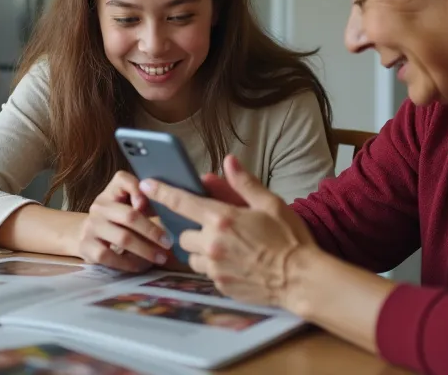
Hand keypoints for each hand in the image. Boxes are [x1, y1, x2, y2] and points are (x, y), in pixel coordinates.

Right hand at [74, 171, 173, 272]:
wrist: (85, 235)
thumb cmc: (116, 221)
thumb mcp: (127, 207)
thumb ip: (145, 204)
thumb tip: (167, 212)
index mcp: (111, 191)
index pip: (122, 179)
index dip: (138, 190)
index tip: (150, 204)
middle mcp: (99, 206)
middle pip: (130, 216)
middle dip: (153, 230)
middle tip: (168, 242)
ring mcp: (91, 226)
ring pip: (123, 238)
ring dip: (146, 250)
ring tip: (161, 258)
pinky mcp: (86, 246)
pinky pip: (110, 256)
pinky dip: (129, 263)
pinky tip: (140, 265)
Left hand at [139, 155, 316, 308]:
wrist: (301, 279)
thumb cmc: (289, 239)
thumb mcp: (270, 204)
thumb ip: (244, 183)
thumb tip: (229, 162)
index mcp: (222, 218)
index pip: (181, 202)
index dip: (161, 192)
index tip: (146, 184)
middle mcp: (213, 243)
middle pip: (183, 235)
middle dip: (194, 231)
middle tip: (216, 230)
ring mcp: (215, 267)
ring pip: (192, 257)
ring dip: (202, 251)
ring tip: (226, 249)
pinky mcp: (221, 285)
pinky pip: (207, 274)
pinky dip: (215, 268)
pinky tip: (235, 264)